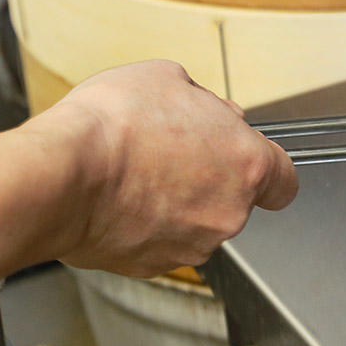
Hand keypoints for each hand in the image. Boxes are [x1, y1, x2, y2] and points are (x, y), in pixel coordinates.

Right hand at [31, 60, 297, 276]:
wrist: (60, 175)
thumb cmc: (115, 125)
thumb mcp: (168, 78)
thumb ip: (207, 102)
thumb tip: (216, 114)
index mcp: (248, 165)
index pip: (285, 182)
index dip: (265, 170)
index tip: (245, 161)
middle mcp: (230, 212)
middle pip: (235, 199)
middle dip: (209, 179)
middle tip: (169, 153)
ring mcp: (194, 244)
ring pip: (197, 223)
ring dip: (176, 203)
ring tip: (135, 173)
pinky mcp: (154, 266)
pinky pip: (160, 243)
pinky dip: (144, 226)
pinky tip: (119, 199)